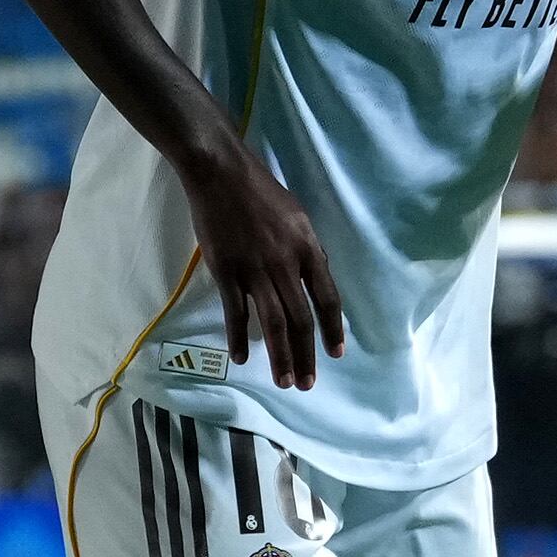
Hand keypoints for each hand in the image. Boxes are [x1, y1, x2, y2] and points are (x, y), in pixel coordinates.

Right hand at [181, 143, 344, 391]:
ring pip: (272, 322)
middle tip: (307, 383)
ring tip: (284, 381)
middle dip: (307, 354)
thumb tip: (316, 275)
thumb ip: (307, 248)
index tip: (336, 354)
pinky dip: (239, 337)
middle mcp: (286, 263)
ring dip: (280, 356)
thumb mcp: (297, 216)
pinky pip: (236, 312)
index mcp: (307, 248)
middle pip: (301, 318)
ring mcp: (255, 269)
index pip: (327, 297)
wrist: (221, 174)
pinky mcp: (226, 271)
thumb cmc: (260, 191)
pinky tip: (242, 358)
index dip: (332, 328)